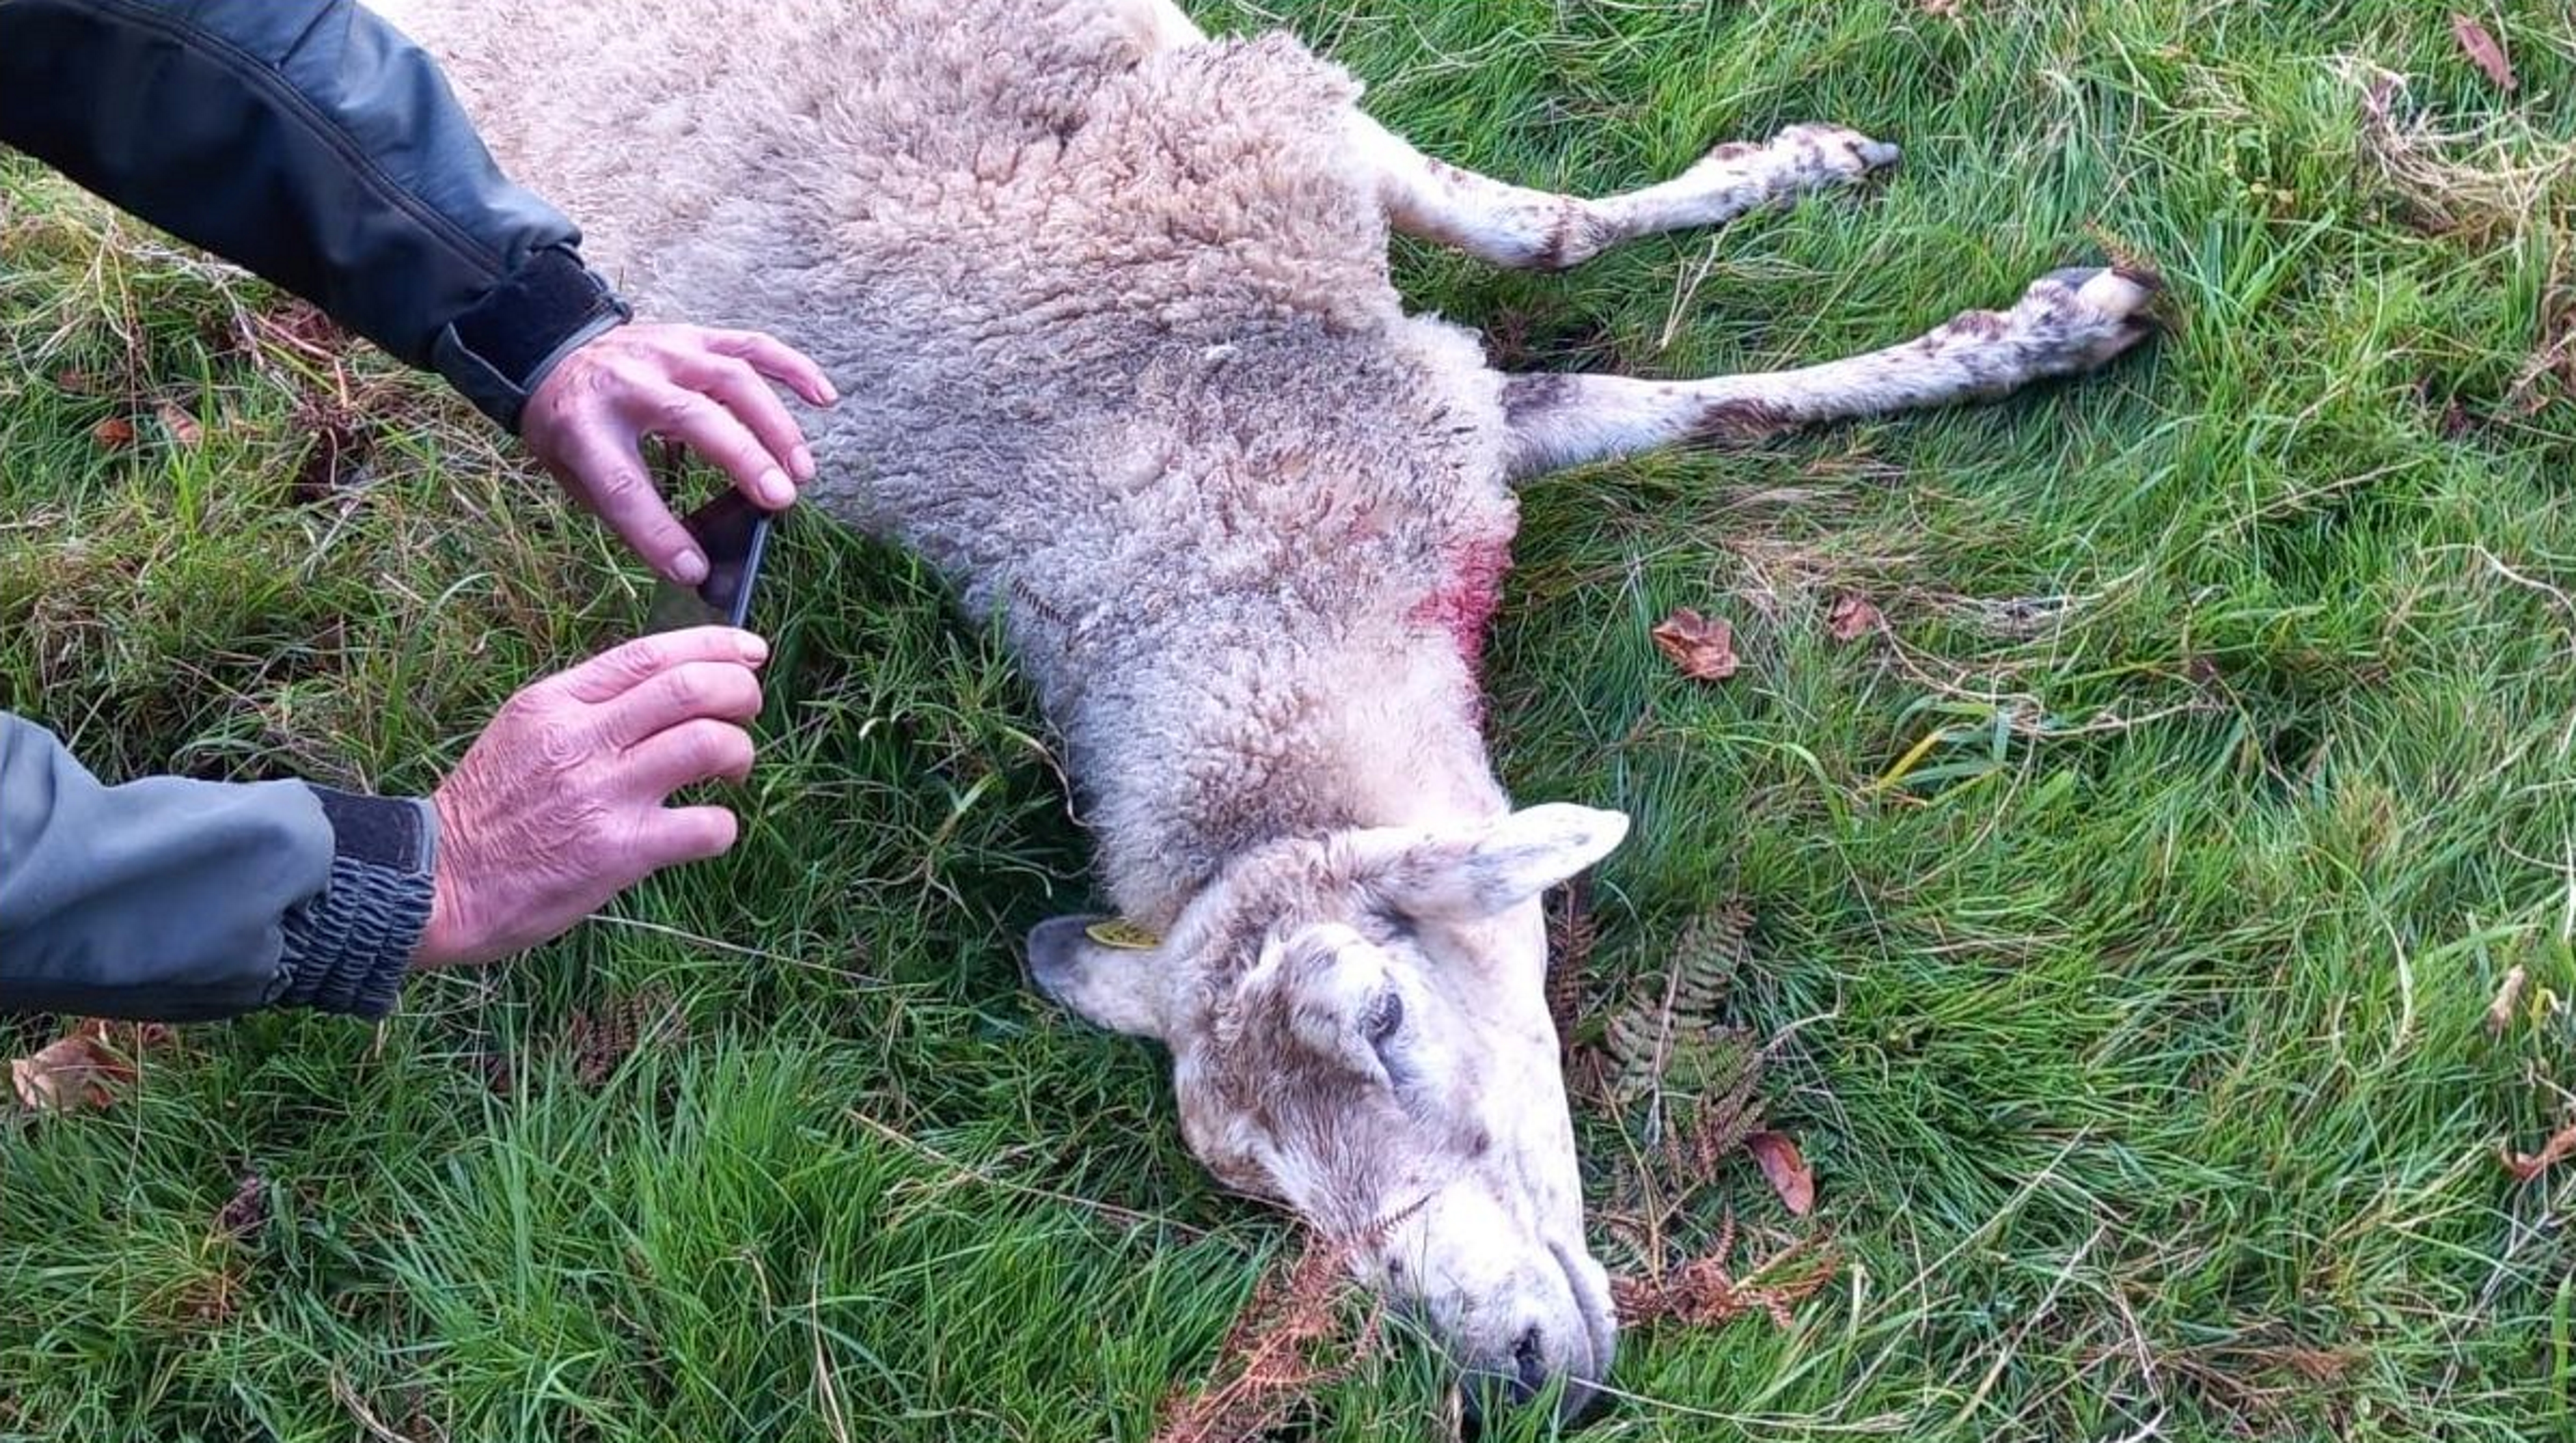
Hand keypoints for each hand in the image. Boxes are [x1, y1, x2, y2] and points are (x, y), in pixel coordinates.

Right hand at [413, 627, 768, 968]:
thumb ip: (589, 706)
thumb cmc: (489, 810)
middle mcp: (580, 739)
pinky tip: (707, 830)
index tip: (750, 652)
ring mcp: (600, 794)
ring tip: (731, 770)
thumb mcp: (524, 731)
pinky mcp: (617, 851)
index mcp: (556, 702)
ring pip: (708, 744)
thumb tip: (667, 687)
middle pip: (692, 687)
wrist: (438, 882)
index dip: (714, 645)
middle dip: (740, 692)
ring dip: (739, 753)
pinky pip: (705, 826)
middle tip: (746, 712)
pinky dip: (723, 826)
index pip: (650, 652)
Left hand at [520, 321, 837, 583]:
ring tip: (802, 471)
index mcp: (583, 427)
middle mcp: (628, 383)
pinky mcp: (695, 338)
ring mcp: (667, 353)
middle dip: (743, 460)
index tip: (694, 570)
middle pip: (694, 419)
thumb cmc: (572, 428)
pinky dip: (794, 369)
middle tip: (782, 501)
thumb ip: (627, 510)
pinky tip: (824, 398)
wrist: (553, 352)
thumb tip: (692, 562)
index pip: (622, 485)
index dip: (658, 532)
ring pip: (734, 379)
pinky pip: (752, 346)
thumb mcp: (574, 474)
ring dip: (776, 425)